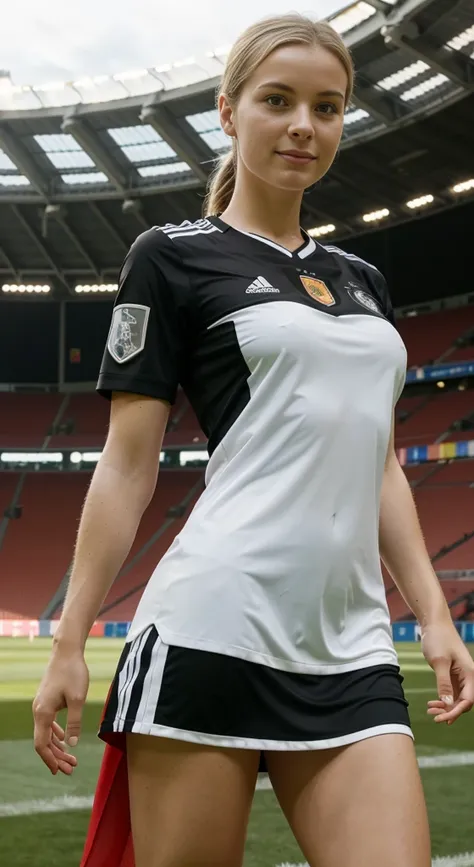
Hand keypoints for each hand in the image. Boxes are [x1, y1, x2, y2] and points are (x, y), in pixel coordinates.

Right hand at [33, 646, 88, 773]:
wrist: (67, 652)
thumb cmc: (73, 673)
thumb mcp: (77, 699)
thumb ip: (74, 722)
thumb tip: (71, 745)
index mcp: (43, 712)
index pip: (42, 744)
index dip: (50, 759)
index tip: (60, 771)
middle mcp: (38, 711)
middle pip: (44, 741)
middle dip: (56, 757)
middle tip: (71, 769)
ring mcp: (41, 706)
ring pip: (46, 733)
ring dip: (58, 747)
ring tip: (71, 759)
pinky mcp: (47, 701)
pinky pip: (48, 723)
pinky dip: (56, 734)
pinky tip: (65, 740)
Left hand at [421, 618, 473, 724]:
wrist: (434, 624)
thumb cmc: (438, 639)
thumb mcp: (439, 662)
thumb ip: (444, 684)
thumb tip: (448, 704)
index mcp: (470, 674)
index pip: (468, 701)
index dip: (456, 712)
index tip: (442, 718)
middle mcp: (468, 677)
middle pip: (464, 702)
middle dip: (450, 711)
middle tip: (433, 715)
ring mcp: (460, 676)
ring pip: (457, 698)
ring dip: (445, 706)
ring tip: (430, 709)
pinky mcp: (452, 674)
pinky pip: (451, 692)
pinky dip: (443, 699)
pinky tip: (432, 702)